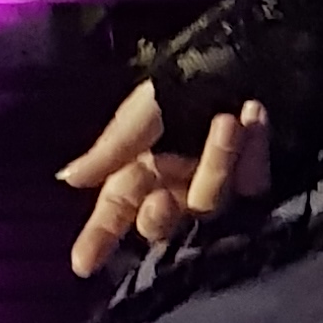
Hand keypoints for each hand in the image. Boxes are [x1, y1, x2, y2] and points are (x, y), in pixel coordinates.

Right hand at [56, 86, 272, 278]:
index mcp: (136, 181)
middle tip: (159, 200)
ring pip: (211, 201)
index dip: (98, 239)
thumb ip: (108, 152)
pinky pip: (253, 182)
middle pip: (162, 224)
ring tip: (227, 122)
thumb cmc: (169, 90)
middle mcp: (172, 194)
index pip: (112, 216)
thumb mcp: (134, 119)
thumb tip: (69, 178)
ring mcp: (211, 189)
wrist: (220, 57)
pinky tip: (253, 115)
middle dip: (158, 218)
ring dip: (217, 162)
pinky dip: (254, 151)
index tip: (82, 264)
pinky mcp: (249, 179)